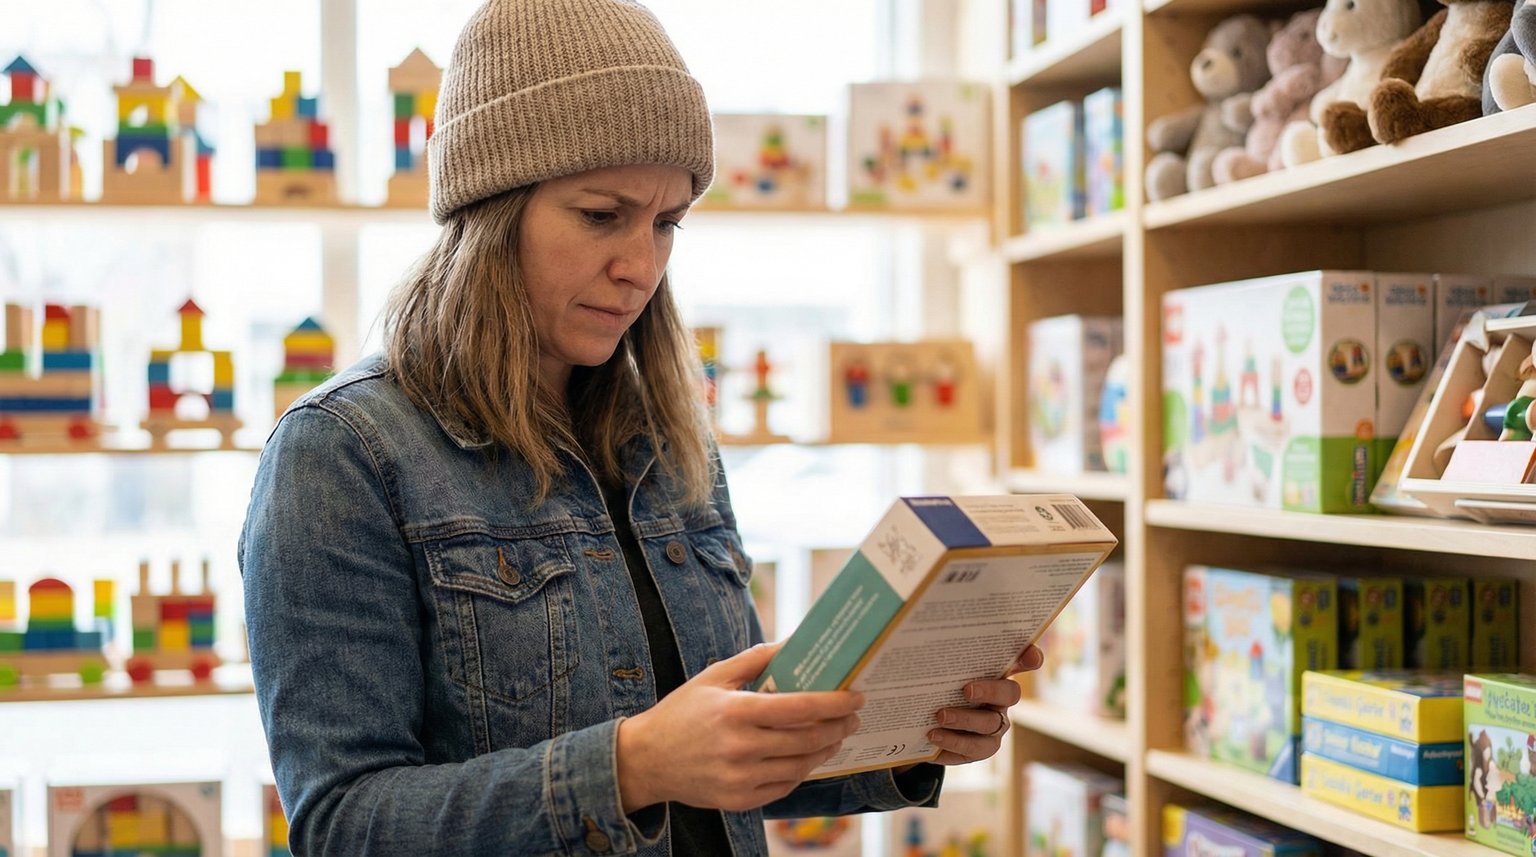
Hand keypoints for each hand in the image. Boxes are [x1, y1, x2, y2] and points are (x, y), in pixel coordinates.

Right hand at [616, 642, 863, 813]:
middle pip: (808, 739)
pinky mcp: (739, 800)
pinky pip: (784, 787)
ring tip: (836, 736)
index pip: (800, 708)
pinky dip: (801, 771)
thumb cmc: (682, 713)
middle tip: (853, 716)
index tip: (856, 696)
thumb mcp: (712, 677)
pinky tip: (808, 757)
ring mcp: (740, 778)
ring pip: (801, 766)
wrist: (646, 760)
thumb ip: (755, 659)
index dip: (835, 702)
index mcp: (736, 711)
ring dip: (826, 750)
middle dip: (839, 726)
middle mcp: (740, 747)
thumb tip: (792, 642)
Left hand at [925, 645, 1043, 765]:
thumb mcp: (943, 672)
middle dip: (989, 691)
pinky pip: (972, 748)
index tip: (1030, 655)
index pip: (1025, 661)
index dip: (1031, 658)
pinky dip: (952, 742)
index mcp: (997, 675)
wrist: (925, 724)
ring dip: (964, 719)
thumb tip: (923, 629)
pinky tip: (933, 735)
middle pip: (1009, 694)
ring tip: (939, 716)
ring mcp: (994, 727)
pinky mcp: (980, 749)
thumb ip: (946, 658)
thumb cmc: (939, 689)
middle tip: (965, 690)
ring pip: (989, 724)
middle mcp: (1001, 701)